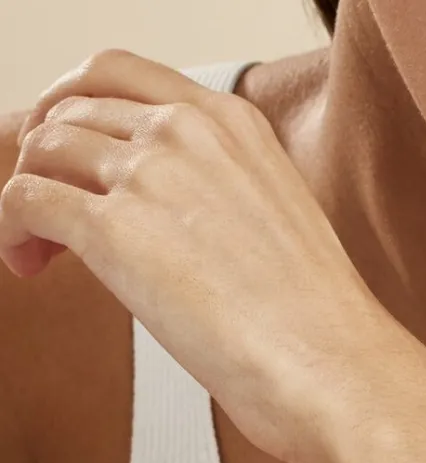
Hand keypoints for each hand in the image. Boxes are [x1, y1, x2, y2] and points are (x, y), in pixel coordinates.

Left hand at [0, 49, 425, 462]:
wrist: (330, 362)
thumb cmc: (316, 317)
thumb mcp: (277, 220)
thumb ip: (217, 192)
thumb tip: (161, 213)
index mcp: (234, 124)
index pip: (122, 74)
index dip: (74, 103)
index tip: (64, 141)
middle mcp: (188, 133)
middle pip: (71, 111)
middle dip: (45, 154)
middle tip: (47, 204)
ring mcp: (151, 175)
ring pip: (41, 150)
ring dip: (29, 196)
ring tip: (42, 249)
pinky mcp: (115, 229)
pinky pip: (24, 201)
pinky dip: (13, 230)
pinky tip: (32, 265)